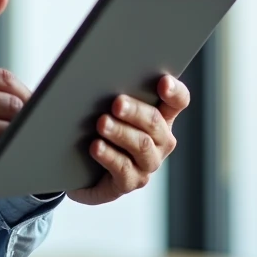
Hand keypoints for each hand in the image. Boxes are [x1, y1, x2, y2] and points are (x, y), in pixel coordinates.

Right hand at [0, 0, 31, 196]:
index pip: (3, 79)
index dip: (18, 95)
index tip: (18, 106)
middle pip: (11, 102)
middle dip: (19, 117)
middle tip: (14, 129)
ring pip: (10, 125)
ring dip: (14, 136)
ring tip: (2, 144)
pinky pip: (2, 150)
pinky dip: (6, 155)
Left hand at [67, 75, 189, 205]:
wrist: (79, 167)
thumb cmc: (96, 127)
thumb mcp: (107, 107)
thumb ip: (114, 91)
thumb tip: (103, 73)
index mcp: (160, 117)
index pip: (178, 101)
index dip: (174, 92)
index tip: (163, 82)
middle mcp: (160, 141)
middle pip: (155, 122)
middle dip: (136, 111)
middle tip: (117, 103)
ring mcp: (147, 163)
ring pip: (141, 145)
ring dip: (121, 132)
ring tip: (102, 123)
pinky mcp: (130, 182)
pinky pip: (123, 169)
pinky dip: (109, 156)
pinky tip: (96, 146)